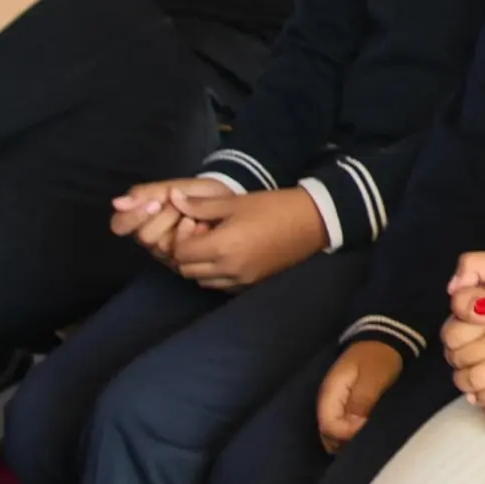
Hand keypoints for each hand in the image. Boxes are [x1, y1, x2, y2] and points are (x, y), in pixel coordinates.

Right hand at [111, 175, 228, 263]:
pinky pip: (181, 255)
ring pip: (162, 246)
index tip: (156, 203)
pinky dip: (193, 237)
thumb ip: (146, 193)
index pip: (120, 225)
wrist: (228, 201)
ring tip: (194, 215)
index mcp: (141, 218)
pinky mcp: (183, 261)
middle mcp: (150, 237)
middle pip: (144, 237)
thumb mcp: (173, 186)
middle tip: (180, 206)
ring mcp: (166, 251)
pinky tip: (203, 226)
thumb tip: (117, 203)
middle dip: (165, 218)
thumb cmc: (197, 194)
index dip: (134, 216)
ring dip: (181, 227)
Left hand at [169, 185, 326, 290]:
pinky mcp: (252, 283)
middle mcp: (228, 269)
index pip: (181, 252)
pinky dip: (216, 274)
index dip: (181, 236)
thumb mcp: (235, 202)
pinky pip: (220, 285)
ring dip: (200, 265)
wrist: (313, 221)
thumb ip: (200, 205)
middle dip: (187, 252)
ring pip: (202, 280)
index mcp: (222, 246)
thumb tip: (172, 198)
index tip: (194, 222)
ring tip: (215, 244)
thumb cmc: (273, 207)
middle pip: (186, 269)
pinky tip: (227, 256)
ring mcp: (241, 279)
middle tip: (202, 232)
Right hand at [318, 340, 403, 452]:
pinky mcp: (343, 403)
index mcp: (330, 394)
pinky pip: (340, 424)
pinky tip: (360, 436)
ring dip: (345, 439)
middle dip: (343, 441)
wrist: (382, 341)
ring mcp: (334, 402)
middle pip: (326, 432)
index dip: (345, 434)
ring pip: (332, 431)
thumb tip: (353, 426)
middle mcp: (327, 401)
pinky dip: (348, 433)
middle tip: (365, 442)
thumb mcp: (373, 378)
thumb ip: (361, 401)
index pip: (328, 426)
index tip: (366, 431)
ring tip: (364, 441)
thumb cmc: (378, 358)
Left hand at [442, 252, 484, 408]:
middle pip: (459, 358)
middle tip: (467, 345)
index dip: (452, 328)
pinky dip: (482, 395)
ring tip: (472, 366)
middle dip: (456, 352)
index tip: (467, 323)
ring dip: (464, 376)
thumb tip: (452, 289)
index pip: (452, 333)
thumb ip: (473, 265)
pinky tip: (483, 385)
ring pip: (472, 381)